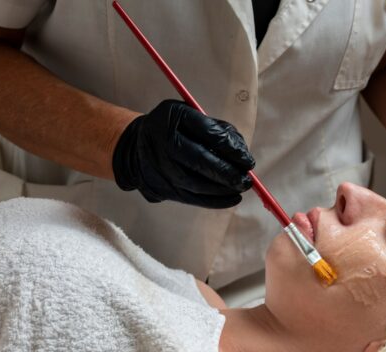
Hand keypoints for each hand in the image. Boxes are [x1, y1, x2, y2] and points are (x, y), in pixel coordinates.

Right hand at [112, 99, 254, 207]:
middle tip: (247, 179)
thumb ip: (217, 128)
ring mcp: (162, 167)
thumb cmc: (174, 128)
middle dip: (228, 172)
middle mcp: (164, 142)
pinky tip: (232, 198)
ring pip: (197, 183)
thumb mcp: (190, 115)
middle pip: (200, 160)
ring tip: (242, 187)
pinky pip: (193, 198)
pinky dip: (215, 201)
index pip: (208, 133)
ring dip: (224, 189)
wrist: (137, 146)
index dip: (231, 148)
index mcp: (174, 117)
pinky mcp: (164, 188)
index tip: (248, 160)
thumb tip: (242, 151)